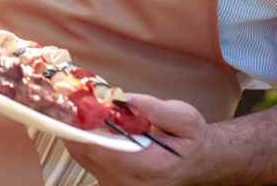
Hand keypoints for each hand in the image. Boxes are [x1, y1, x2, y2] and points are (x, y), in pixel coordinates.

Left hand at [64, 95, 208, 185]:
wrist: (198, 162)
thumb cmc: (191, 140)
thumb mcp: (185, 118)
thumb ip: (156, 109)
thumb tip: (125, 99)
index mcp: (151, 167)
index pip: (103, 151)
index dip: (84, 127)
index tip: (78, 105)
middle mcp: (130, 183)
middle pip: (85, 153)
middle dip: (79, 124)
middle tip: (78, 99)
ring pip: (82, 156)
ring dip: (81, 132)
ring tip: (90, 111)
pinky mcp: (110, 184)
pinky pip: (87, 160)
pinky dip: (86, 142)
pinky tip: (97, 128)